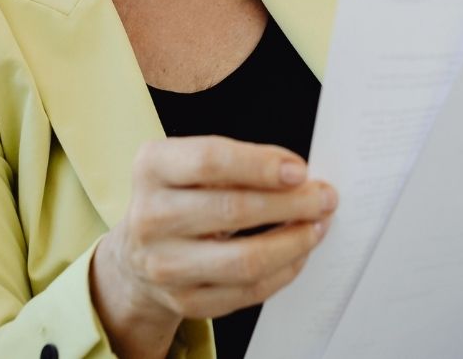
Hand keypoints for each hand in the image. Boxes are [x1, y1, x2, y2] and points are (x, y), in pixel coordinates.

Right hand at [93, 135, 336, 351]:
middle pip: (233, 210)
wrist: (139, 252)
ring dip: (293, 242)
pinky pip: (248, 291)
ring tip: (317, 225)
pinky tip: (298, 252)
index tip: (300, 170)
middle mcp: (150, 217)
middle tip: (324, 197)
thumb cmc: (180, 197)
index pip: (210, 160)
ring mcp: (164, 265)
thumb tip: (300, 175)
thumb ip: (241, 162)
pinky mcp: (184, 301)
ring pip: (244, 260)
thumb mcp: (192, 164)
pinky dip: (284, 270)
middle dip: (291, 203)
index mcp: (152, 168)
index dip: (260, 165)